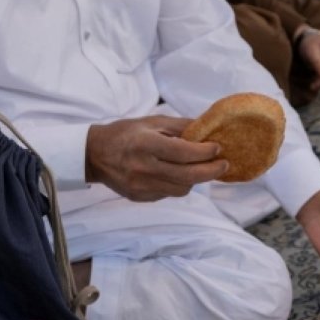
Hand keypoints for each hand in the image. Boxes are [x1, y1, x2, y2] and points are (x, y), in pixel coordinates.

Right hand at [85, 115, 228, 200]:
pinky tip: (178, 174)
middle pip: (187, 176)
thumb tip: (208, 129)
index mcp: (146, 145)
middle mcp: (143, 168)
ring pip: (181, 189)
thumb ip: (180, 126)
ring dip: (196, 179)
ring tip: (202, 168)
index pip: (183, 153)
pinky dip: (178, 184)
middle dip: (211, 171)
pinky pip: (168, 194)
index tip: (218, 148)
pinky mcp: (139, 197)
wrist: (95, 155)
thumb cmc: (126, 134)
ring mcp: (140, 186)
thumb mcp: (152, 122)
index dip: (204, 152)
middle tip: (224, 164)